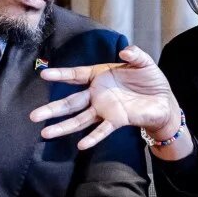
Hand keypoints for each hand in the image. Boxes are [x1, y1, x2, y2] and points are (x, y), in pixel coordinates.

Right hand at [31, 45, 179, 149]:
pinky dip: (92, 137)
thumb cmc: (151, 79)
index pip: (76, 75)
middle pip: (70, 102)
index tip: (44, 75)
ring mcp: (105, 109)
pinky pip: (102, 130)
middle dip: (52, 109)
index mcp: (100, 76)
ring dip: (63, 126)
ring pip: (79, 119)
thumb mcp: (143, 62)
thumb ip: (135, 55)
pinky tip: (81, 145)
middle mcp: (97, 94)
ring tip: (45, 133)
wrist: (164, 100)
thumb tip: (125, 51)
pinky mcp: (116, 121)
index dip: (61, 75)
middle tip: (33, 115)